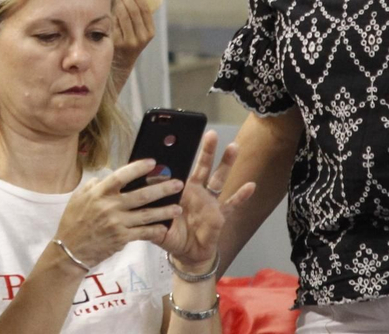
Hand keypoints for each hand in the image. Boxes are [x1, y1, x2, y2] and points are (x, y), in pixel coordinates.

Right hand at [53, 158, 185, 267]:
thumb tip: (109, 176)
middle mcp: (110, 207)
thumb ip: (95, 185)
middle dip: (162, 189)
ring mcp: (117, 224)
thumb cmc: (73, 221)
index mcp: (99, 193)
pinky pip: (143, 233)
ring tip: (179, 207)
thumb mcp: (79, 197)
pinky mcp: (121, 239)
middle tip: (178, 184)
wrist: (70, 250)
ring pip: (146, 215)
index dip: (138, 168)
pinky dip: (155, 230)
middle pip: (141, 195)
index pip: (122, 176)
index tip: (153, 163)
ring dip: (164, 211)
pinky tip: (165, 227)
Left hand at [111, 0, 156, 79]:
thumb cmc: (130, 41)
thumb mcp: (140, 32)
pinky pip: (113, 22)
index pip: (145, 11)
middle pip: (133, 12)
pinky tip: (107, 4)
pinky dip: (111, 11)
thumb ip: (139, 17)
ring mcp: (128, 41)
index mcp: (149, 33)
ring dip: (117, 2)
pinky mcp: (116, 42)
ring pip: (122, 16)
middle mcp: (140, 38)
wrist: (121, 63)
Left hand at [160, 131, 256, 270]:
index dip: (179, 158)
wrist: (188, 254)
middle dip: (207, 151)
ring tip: (234, 146)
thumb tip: (138, 211)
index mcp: (180, 191)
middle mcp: (196, 192)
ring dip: (226, 163)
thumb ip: (150, 220)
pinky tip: (250, 185)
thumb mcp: (158, 228)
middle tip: (210, 133)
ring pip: (218, 179)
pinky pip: (232, 204)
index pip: (180, 170)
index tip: (179, 141)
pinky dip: (241, 196)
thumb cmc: (172, 236)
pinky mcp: (221, 215)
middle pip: (202, 167)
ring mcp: (210, 202)